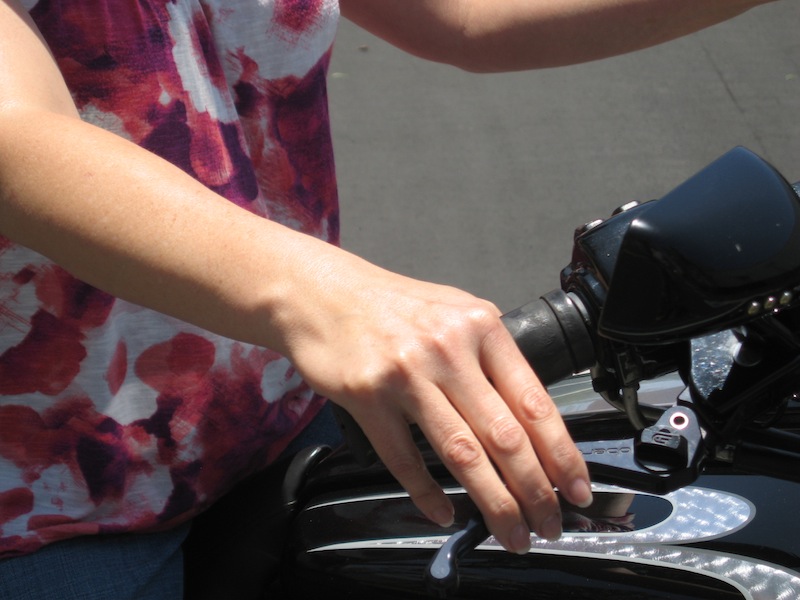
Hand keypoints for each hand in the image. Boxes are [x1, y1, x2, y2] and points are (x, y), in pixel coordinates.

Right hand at [276, 240, 592, 552]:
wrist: (321, 293)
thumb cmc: (391, 306)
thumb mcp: (454, 314)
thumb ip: (490, 358)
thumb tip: (528, 418)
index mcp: (480, 326)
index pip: (534, 401)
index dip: (561, 453)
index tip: (576, 488)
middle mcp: (448, 348)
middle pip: (505, 436)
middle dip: (535, 492)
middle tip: (548, 525)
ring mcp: (406, 373)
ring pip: (462, 453)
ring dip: (493, 503)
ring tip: (510, 532)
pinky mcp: (368, 396)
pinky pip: (405, 458)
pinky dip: (428, 494)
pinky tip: (444, 513)